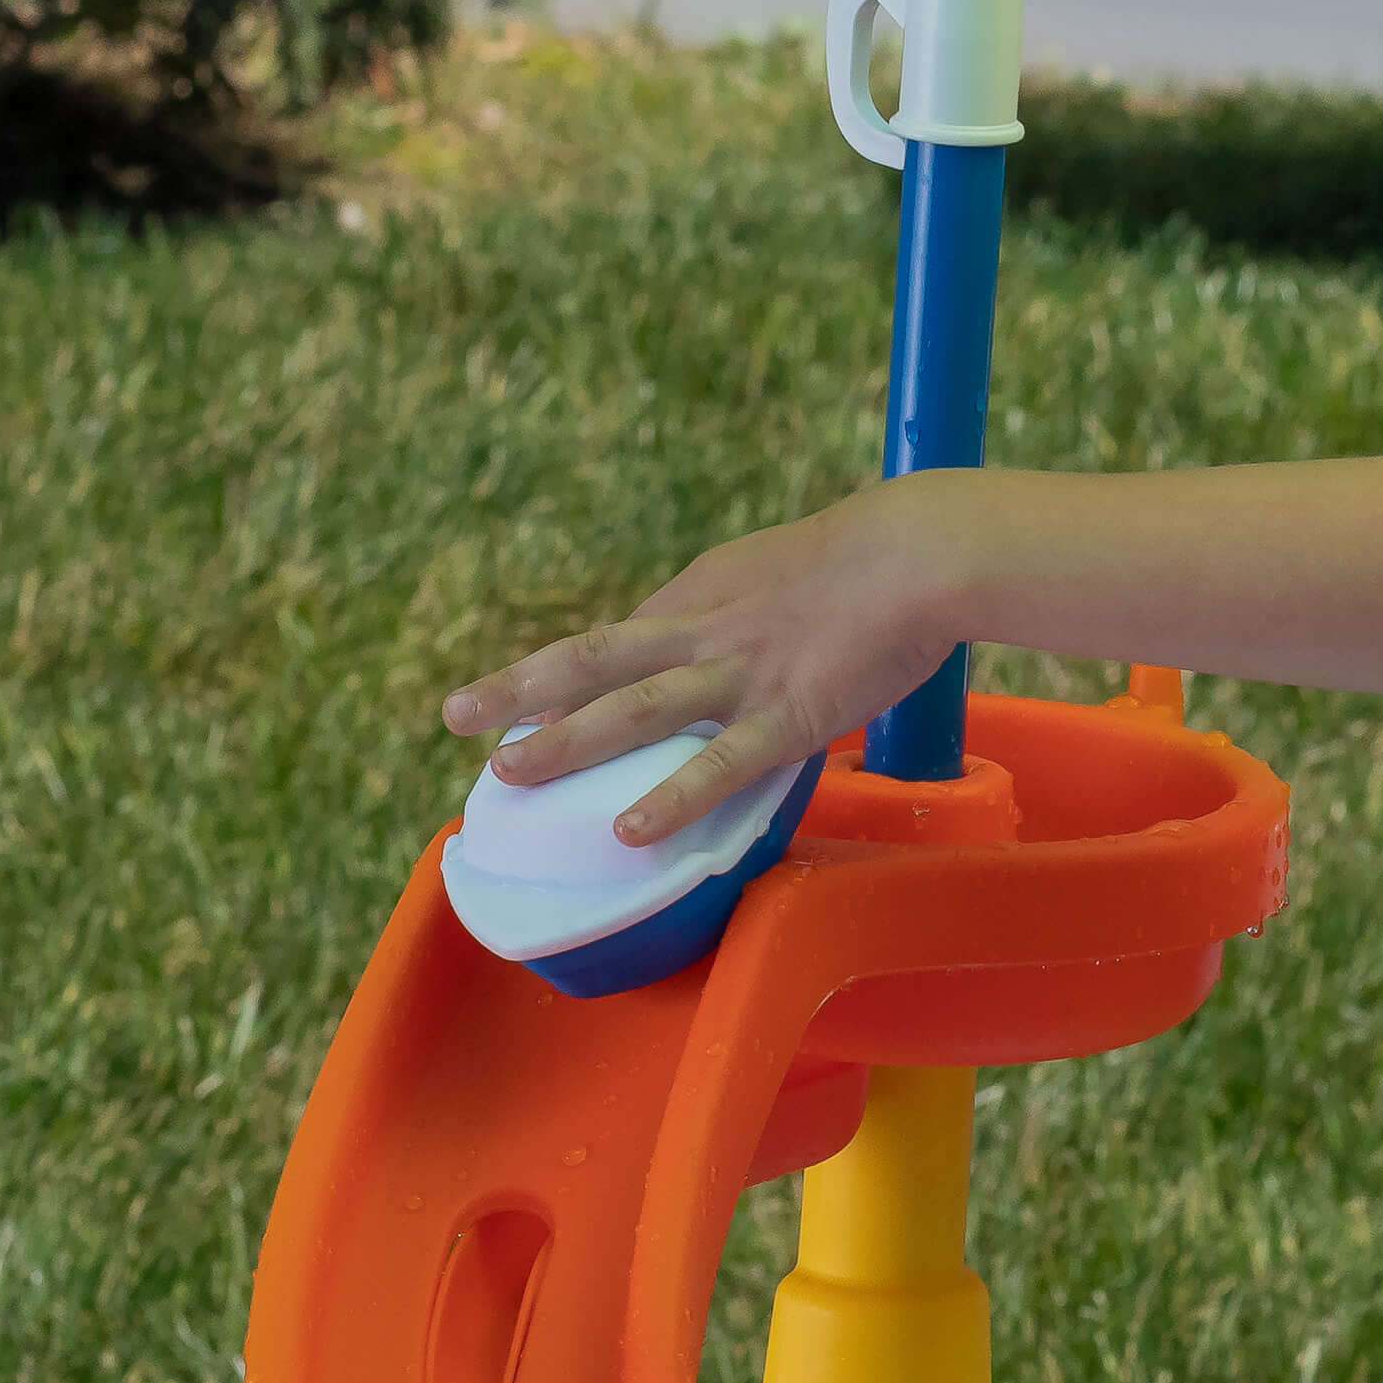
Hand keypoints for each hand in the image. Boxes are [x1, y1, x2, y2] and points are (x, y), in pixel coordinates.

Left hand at [442, 477, 979, 841]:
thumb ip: (758, 607)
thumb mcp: (795, 567)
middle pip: (594, 658)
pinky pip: (719, 763)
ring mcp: (741, 673)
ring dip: (565, 740)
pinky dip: (671, 797)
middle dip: (520, 688)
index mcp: (707, 590)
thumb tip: (746, 643)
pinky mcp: (788, 714)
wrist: (926, 552)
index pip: (621, 637)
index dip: (563, 672)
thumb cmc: (883, 559)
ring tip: (506, 771)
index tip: (517, 700)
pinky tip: (628, 830)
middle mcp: (704, 627)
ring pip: (633, 709)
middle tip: (455, 716)